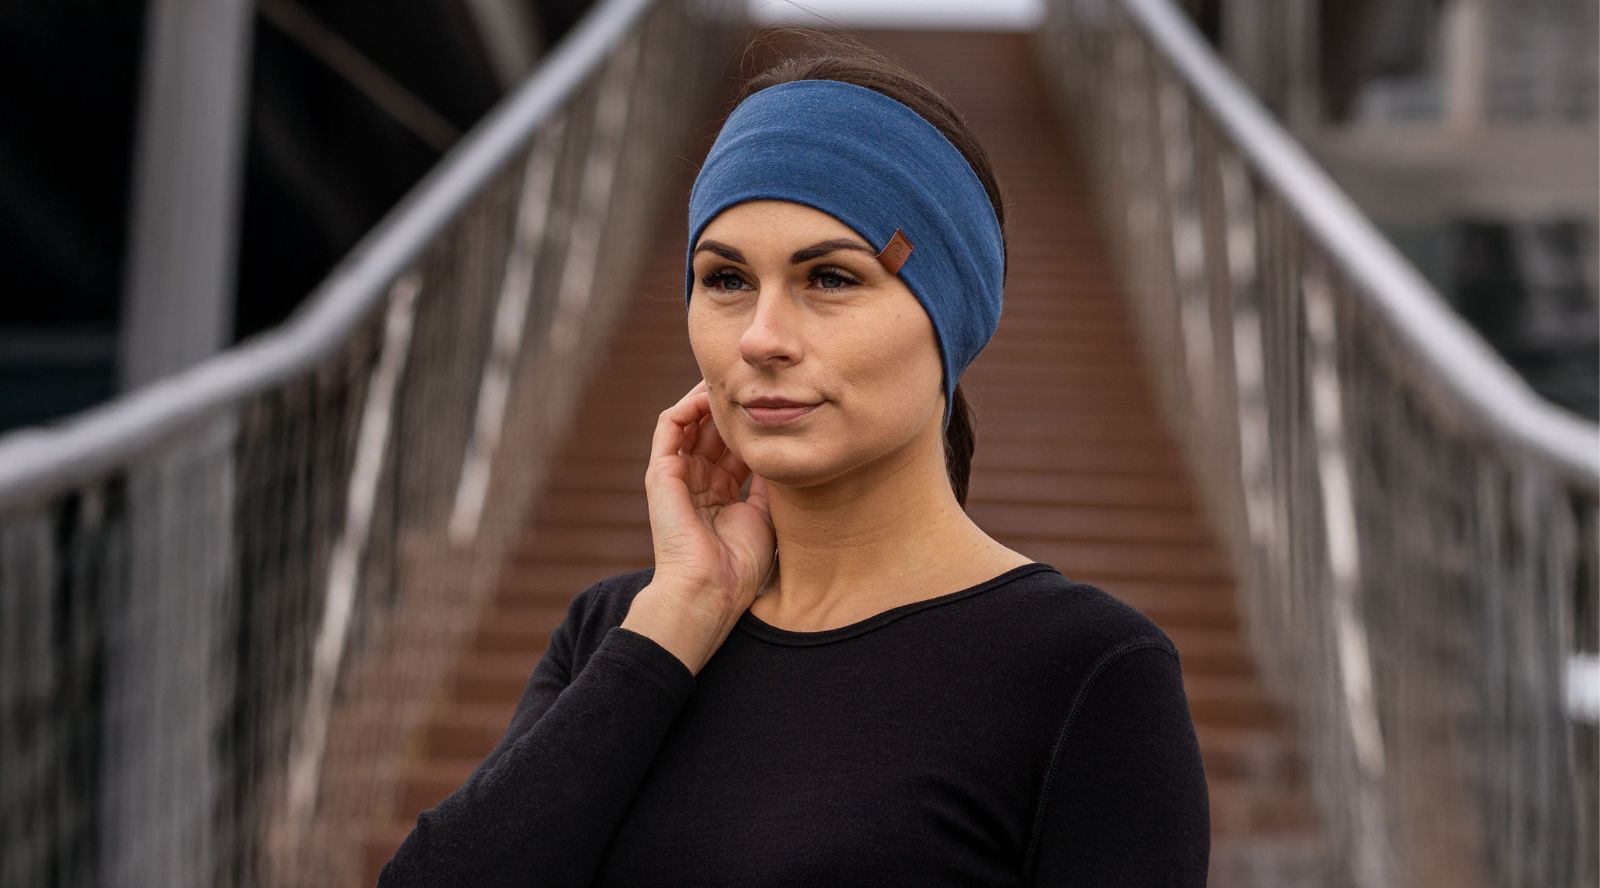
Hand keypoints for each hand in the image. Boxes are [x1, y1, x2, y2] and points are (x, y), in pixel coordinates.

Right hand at [621, 380, 775, 673]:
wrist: (708, 590)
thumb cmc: (739, 566)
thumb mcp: (765, 515)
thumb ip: (769, 483)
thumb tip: (784, 453)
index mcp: (720, 495)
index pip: (734, 448)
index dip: (752, 425)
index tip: (775, 403)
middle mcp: (697, 482)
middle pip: (713, 431)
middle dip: (732, 406)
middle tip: (755, 381)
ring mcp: (677, 476)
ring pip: (691, 422)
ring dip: (709, 399)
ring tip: (733, 378)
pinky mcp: (660, 473)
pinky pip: (670, 426)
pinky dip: (687, 406)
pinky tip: (710, 395)